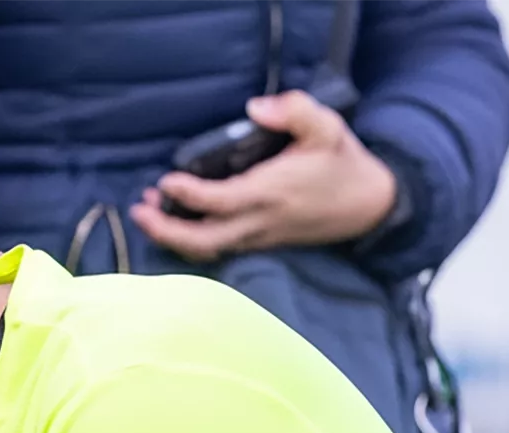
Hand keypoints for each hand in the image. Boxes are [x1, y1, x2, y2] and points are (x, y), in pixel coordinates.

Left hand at [129, 90, 397, 262]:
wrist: (369, 206)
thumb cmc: (343, 164)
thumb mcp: (326, 127)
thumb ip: (293, 110)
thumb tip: (256, 107)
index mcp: (271, 194)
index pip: (220, 202)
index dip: (188, 195)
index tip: (166, 180)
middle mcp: (260, 222)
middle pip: (204, 240)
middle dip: (166, 231)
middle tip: (139, 209)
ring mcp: (259, 237)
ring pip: (208, 249)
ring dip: (174, 237)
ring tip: (149, 214)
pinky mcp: (261, 243)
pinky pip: (219, 248)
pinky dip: (192, 240)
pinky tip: (176, 221)